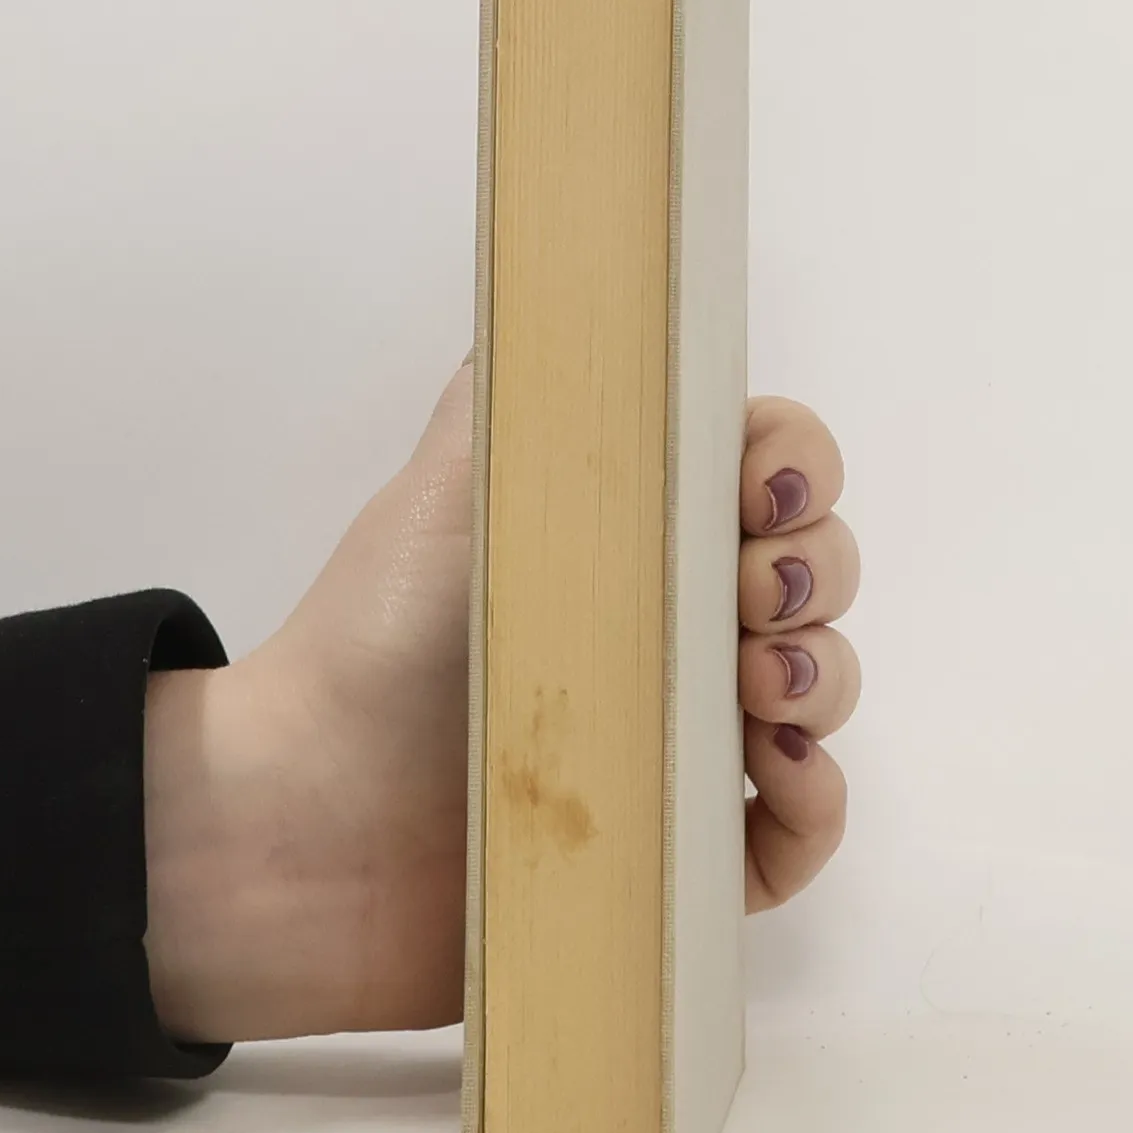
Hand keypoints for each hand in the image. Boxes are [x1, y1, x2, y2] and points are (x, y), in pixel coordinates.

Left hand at [142, 363, 860, 1044]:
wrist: (309, 813)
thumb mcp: (454, 477)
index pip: (770, 473)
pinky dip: (818, 805)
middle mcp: (671, 624)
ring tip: (757, 696)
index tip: (759, 491)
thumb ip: (533, 384)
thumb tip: (602, 281)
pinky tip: (785, 780)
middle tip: (752, 599)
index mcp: (633, 529)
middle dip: (814, 573)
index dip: (795, 469)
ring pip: (821, 692)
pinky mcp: (680, 851)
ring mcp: (683, 738)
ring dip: (823, 680)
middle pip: (814, 575)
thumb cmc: (378, 635)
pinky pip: (797, 831)